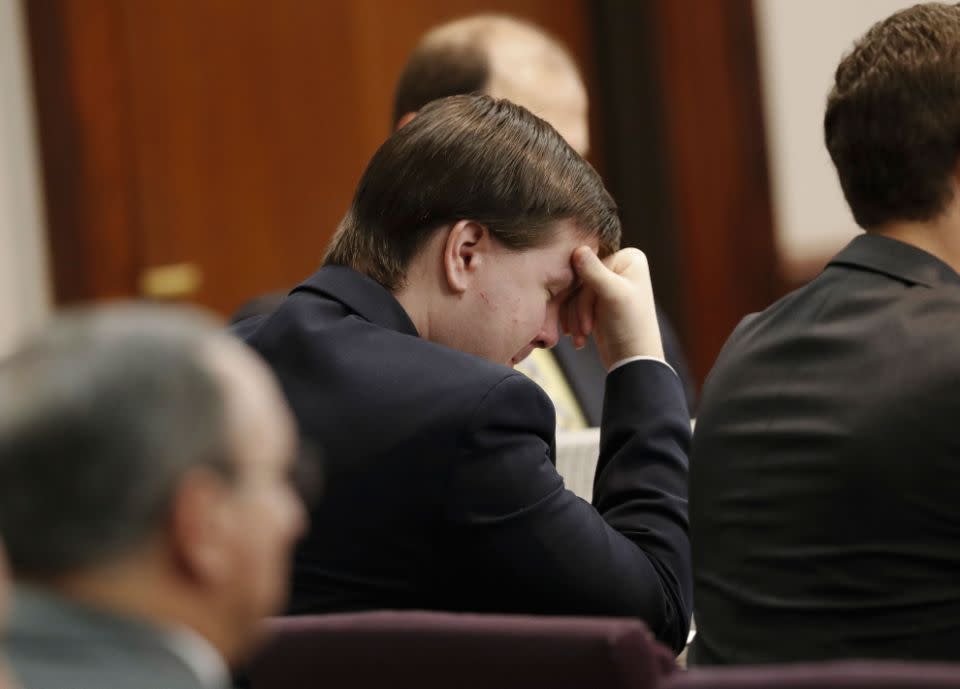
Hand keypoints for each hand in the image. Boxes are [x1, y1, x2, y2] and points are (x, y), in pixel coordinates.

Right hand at [561, 247, 664, 370]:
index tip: (589, 318)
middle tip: (584, 331)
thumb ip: (593, 271)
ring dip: (575, 318)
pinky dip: (575, 320)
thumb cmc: (629, 327)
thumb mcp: (612, 295)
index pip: (591, 266)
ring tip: (581, 338)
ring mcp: (610, 284)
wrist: (632, 360)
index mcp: (630, 258)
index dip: (585, 294)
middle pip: (581, 279)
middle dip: (579, 309)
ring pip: (575, 293)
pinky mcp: (600, 300)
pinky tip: (580, 338)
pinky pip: (575, 303)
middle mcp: (621, 267)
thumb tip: (578, 248)